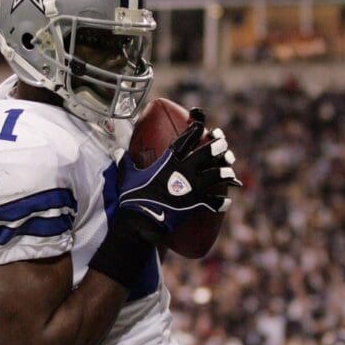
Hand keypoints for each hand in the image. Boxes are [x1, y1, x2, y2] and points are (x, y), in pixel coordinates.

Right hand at [118, 108, 240, 242]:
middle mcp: (185, 171)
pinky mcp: (197, 204)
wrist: (141, 222)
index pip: (187, 138)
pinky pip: (216, 202)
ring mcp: (194, 188)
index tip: (201, 122)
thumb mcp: (127, 176)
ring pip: (219, 174)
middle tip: (221, 143)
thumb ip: (124, 162)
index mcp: (169, 161)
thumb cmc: (133, 197)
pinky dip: (222, 202)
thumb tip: (116, 152)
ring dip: (225, 172)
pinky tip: (225, 201)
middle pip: (210, 152)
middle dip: (219, 145)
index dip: (197, 127)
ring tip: (228, 171)